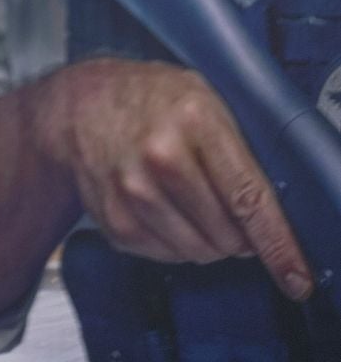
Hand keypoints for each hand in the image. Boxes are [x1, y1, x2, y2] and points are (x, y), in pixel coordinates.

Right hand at [34, 59, 312, 299]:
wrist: (79, 104)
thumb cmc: (149, 98)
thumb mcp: (202, 98)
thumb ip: (237, 149)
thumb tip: (268, 215)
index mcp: (194, 118)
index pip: (248, 197)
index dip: (276, 243)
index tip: (293, 274)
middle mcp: (161, 155)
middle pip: (225, 235)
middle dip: (236, 236)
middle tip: (225, 211)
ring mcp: (133, 190)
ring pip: (197, 252)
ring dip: (206, 241)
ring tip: (190, 206)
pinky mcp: (114, 219)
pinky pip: (166, 256)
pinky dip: (174, 242)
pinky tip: (162, 209)